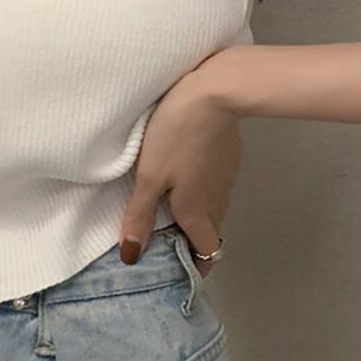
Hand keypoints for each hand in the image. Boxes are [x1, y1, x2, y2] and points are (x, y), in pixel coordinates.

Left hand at [118, 63, 240, 277]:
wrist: (214, 91)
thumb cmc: (177, 136)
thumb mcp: (149, 176)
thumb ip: (140, 215)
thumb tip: (132, 257)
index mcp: (198, 212)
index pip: (206, 255)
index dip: (194, 267)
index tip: (178, 269)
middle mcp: (218, 201)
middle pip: (208, 233)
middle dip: (190, 242)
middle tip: (162, 238)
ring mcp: (227, 179)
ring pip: (211, 208)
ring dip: (194, 215)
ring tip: (165, 207)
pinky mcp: (229, 158)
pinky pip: (214, 186)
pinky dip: (200, 190)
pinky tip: (181, 174)